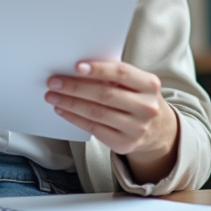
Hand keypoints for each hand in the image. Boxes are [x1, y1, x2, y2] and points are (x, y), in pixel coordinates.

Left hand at [45, 61, 179, 184]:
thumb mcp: (136, 83)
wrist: (157, 129)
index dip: (99, 69)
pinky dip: (75, 118)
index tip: (76, 67)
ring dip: (70, 104)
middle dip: (75, 87)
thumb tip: (77, 70)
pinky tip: (63, 110)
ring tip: (53, 96)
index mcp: (150, 85)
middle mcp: (146, 107)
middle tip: (54, 82)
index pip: (122, 73)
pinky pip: (94, 129)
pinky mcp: (124, 144)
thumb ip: (114, 76)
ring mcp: (137, 128)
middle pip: (105, 94)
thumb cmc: (138, 98)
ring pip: (96, 113)